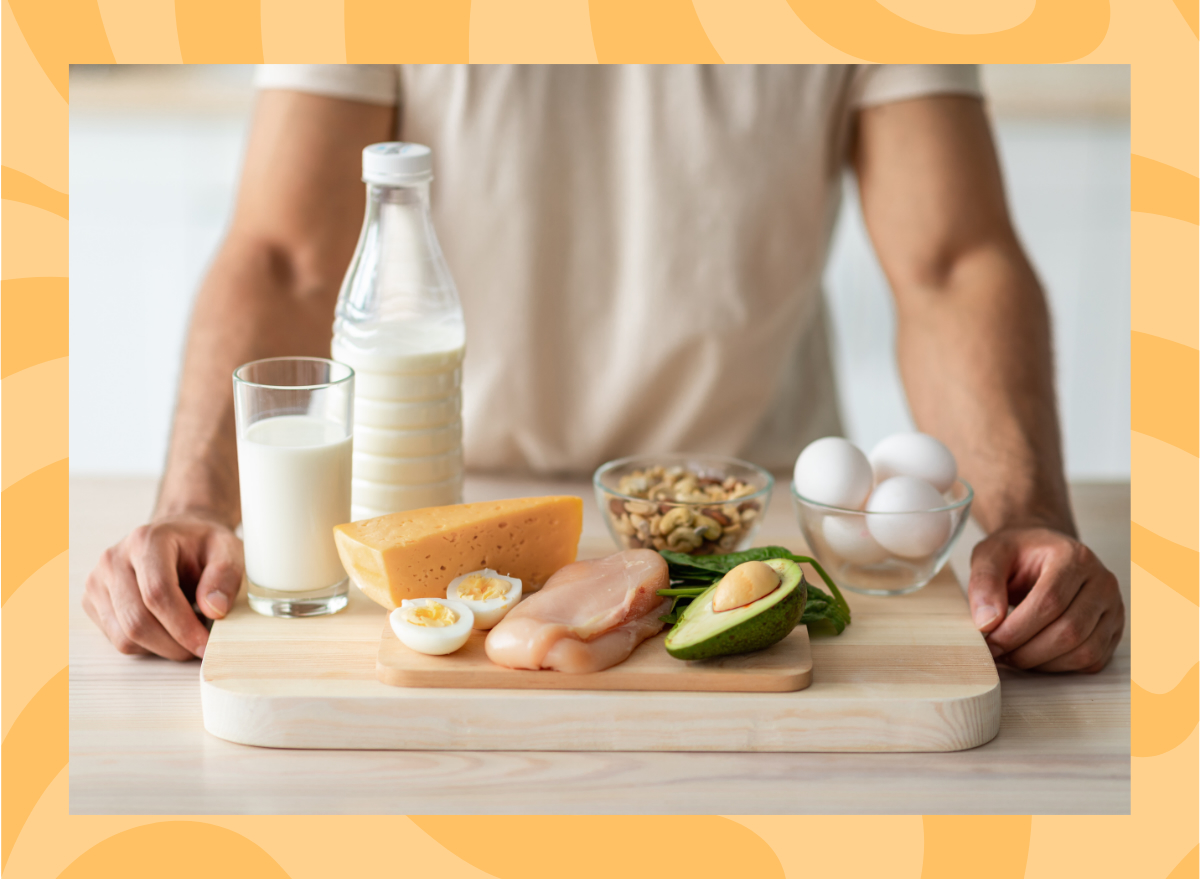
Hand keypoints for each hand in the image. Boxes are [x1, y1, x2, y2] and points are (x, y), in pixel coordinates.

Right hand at [83, 514, 242, 659]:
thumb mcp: (228, 550)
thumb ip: (225, 576)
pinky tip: (168, 630)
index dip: (182, 626)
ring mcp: (98, 582)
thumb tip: (214, 610)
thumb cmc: (202, 545)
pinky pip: (118, 640)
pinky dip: (147, 645)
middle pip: (137, 620)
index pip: (157, 593)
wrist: (178, 538)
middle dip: (173, 644)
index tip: (206, 645)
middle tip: (202, 649)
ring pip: (124, 637)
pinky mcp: (92, 602)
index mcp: (146, 541)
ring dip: (161, 648)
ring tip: (187, 635)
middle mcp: (114, 559)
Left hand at [967, 527, 1123, 672]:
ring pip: (1084, 651)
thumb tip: (987, 623)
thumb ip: (984, 583)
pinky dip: (1059, 666)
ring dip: (1042, 663)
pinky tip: (1033, 656)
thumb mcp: (990, 555)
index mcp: (1074, 556)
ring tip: (1011, 654)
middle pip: (1069, 630)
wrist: (1042, 551)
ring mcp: (1113, 607)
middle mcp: (1102, 581)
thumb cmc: (1017, 553)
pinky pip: (1092, 660)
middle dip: (1026, 651)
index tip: (989, 641)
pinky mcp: (1113, 629)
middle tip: (996, 652)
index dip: (1017, 629)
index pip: (1050, 601)